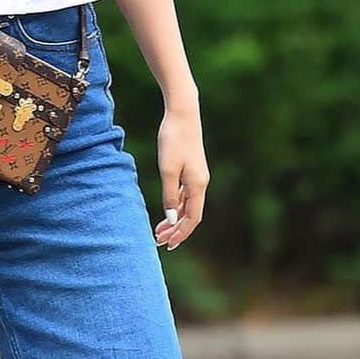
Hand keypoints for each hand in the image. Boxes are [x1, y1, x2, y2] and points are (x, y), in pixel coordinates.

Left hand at [153, 103, 209, 251]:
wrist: (183, 113)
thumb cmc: (174, 139)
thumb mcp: (168, 169)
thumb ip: (170, 195)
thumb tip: (172, 219)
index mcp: (198, 186)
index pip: (192, 219)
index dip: (181, 234)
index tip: (167, 245)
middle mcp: (201, 183)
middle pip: (191, 215)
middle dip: (176, 231)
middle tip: (159, 242)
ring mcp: (197, 176)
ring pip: (188, 205)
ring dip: (175, 219)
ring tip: (159, 230)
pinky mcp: (191, 168)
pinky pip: (186, 194)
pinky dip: (176, 205)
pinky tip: (167, 209)